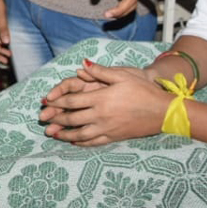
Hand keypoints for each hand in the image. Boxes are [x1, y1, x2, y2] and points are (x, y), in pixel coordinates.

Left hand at [39, 60, 167, 145]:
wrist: (163, 111)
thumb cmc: (143, 90)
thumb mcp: (121, 76)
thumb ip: (99, 71)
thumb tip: (81, 65)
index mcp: (101, 98)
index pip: (72, 101)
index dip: (57, 102)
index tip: (45, 102)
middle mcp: (101, 115)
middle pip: (72, 118)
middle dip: (56, 119)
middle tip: (43, 120)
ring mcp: (108, 128)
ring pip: (80, 133)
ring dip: (64, 134)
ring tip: (52, 134)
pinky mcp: (115, 137)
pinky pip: (94, 142)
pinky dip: (81, 142)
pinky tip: (74, 141)